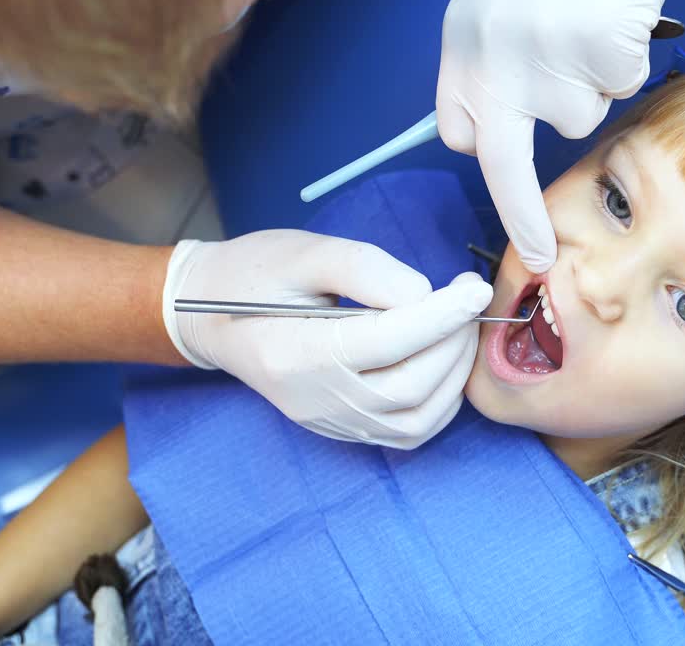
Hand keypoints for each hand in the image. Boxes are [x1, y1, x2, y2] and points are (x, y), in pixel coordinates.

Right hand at [162, 230, 492, 448]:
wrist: (209, 316)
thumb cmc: (255, 274)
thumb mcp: (304, 252)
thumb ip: (366, 268)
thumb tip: (426, 294)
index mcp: (296, 352)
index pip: (388, 341)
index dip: (441, 315)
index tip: (474, 289)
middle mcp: (313, 399)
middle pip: (409, 387)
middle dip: (452, 344)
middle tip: (467, 302)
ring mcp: (327, 421)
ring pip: (416, 420)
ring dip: (453, 376)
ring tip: (457, 330)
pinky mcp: (340, 430)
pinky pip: (406, 433)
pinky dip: (440, 403)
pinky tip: (442, 364)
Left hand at [437, 0, 681, 272]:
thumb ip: (496, 56)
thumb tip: (512, 110)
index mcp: (462, 46)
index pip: (461, 131)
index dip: (489, 155)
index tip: (505, 190)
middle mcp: (493, 61)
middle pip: (503, 166)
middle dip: (522, 219)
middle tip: (539, 255)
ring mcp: (544, 62)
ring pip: (584, 116)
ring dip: (597, 81)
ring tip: (594, 17)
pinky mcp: (597, 54)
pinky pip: (625, 85)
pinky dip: (631, 53)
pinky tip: (619, 10)